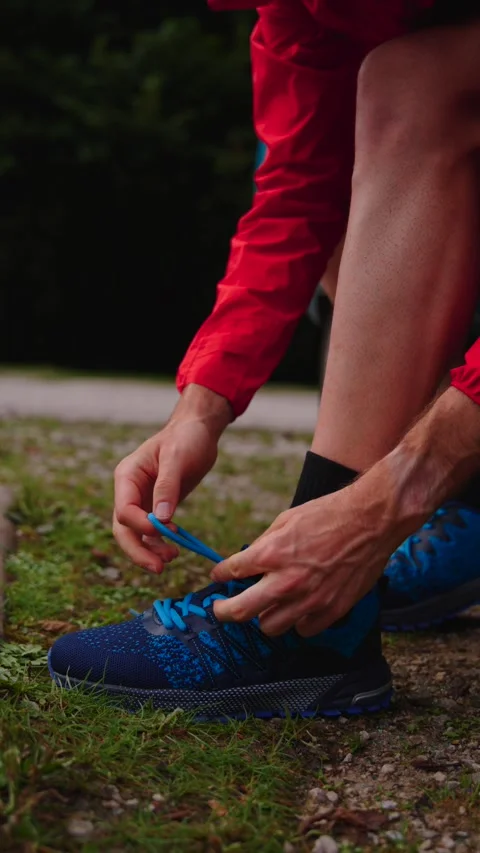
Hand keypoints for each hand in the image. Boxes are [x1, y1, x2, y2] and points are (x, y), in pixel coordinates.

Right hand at [113, 384, 231, 571]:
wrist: (197, 431)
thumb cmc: (186, 438)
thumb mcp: (177, 458)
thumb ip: (168, 487)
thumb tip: (162, 519)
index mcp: (127, 476)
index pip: (124, 510)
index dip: (141, 526)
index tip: (166, 532)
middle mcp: (129, 491)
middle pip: (123, 529)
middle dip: (138, 550)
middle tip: (159, 568)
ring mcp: (140, 500)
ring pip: (135, 535)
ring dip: (149, 551)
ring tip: (172, 559)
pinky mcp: (154, 507)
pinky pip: (150, 532)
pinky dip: (158, 544)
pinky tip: (174, 551)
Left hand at [211, 473, 408, 635]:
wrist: (371, 520)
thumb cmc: (329, 514)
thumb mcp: (287, 519)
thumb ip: (264, 544)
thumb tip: (247, 562)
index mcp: (271, 553)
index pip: (230, 572)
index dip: (219, 575)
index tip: (220, 576)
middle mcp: (286, 581)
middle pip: (240, 612)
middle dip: (224, 611)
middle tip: (221, 609)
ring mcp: (309, 600)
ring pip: (270, 627)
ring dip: (265, 616)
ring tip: (268, 606)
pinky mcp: (331, 610)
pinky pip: (303, 630)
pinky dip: (298, 621)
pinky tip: (300, 608)